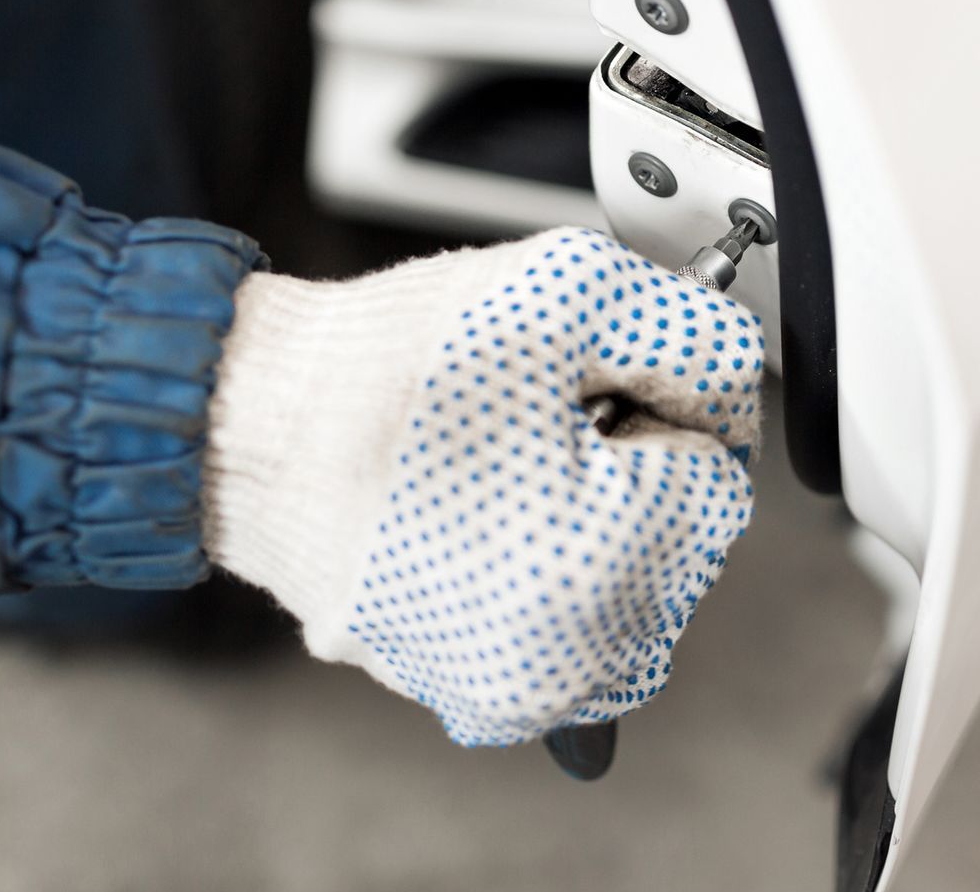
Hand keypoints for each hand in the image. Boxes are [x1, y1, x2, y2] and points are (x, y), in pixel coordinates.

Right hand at [199, 229, 761, 745]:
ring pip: (624, 579)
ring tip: (490, 469)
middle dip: (628, 465)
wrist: (244, 425)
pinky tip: (469, 512)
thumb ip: (694, 332)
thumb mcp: (570, 290)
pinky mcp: (463, 688)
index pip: (722, 470)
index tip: (578, 387)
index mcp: (608, 567)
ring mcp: (511, 688)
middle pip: (679, 537)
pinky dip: (532, 560)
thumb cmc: (384, 367)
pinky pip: (554, 613)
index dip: (655, 402)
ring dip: (587, 518)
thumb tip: (735, 384)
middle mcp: (567, 662)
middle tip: (527, 423)